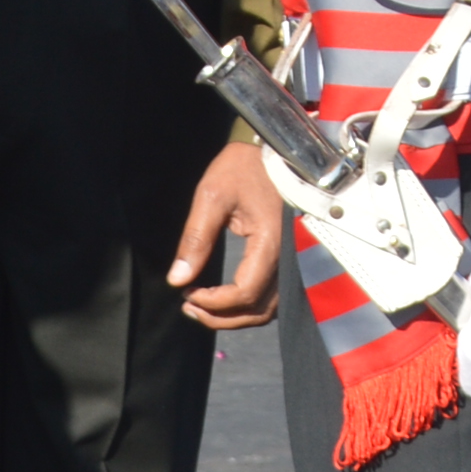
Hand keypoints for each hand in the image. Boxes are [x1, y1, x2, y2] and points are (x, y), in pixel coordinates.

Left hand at [169, 141, 288, 332]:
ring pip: (267, 308)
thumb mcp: (212, 195)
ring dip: (234, 316)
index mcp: (271, 244)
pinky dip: (248, 305)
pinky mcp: (290, 259)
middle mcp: (288, 259)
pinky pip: (273, 296)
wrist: (280, 154)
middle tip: (188, 308)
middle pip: (257, 309)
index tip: (186, 294)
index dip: (213, 303)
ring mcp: (293, 261)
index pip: (244, 293)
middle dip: (221, 317)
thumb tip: (177, 279)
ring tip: (200, 307)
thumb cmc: (245, 169)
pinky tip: (223, 298)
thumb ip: (195, 238)